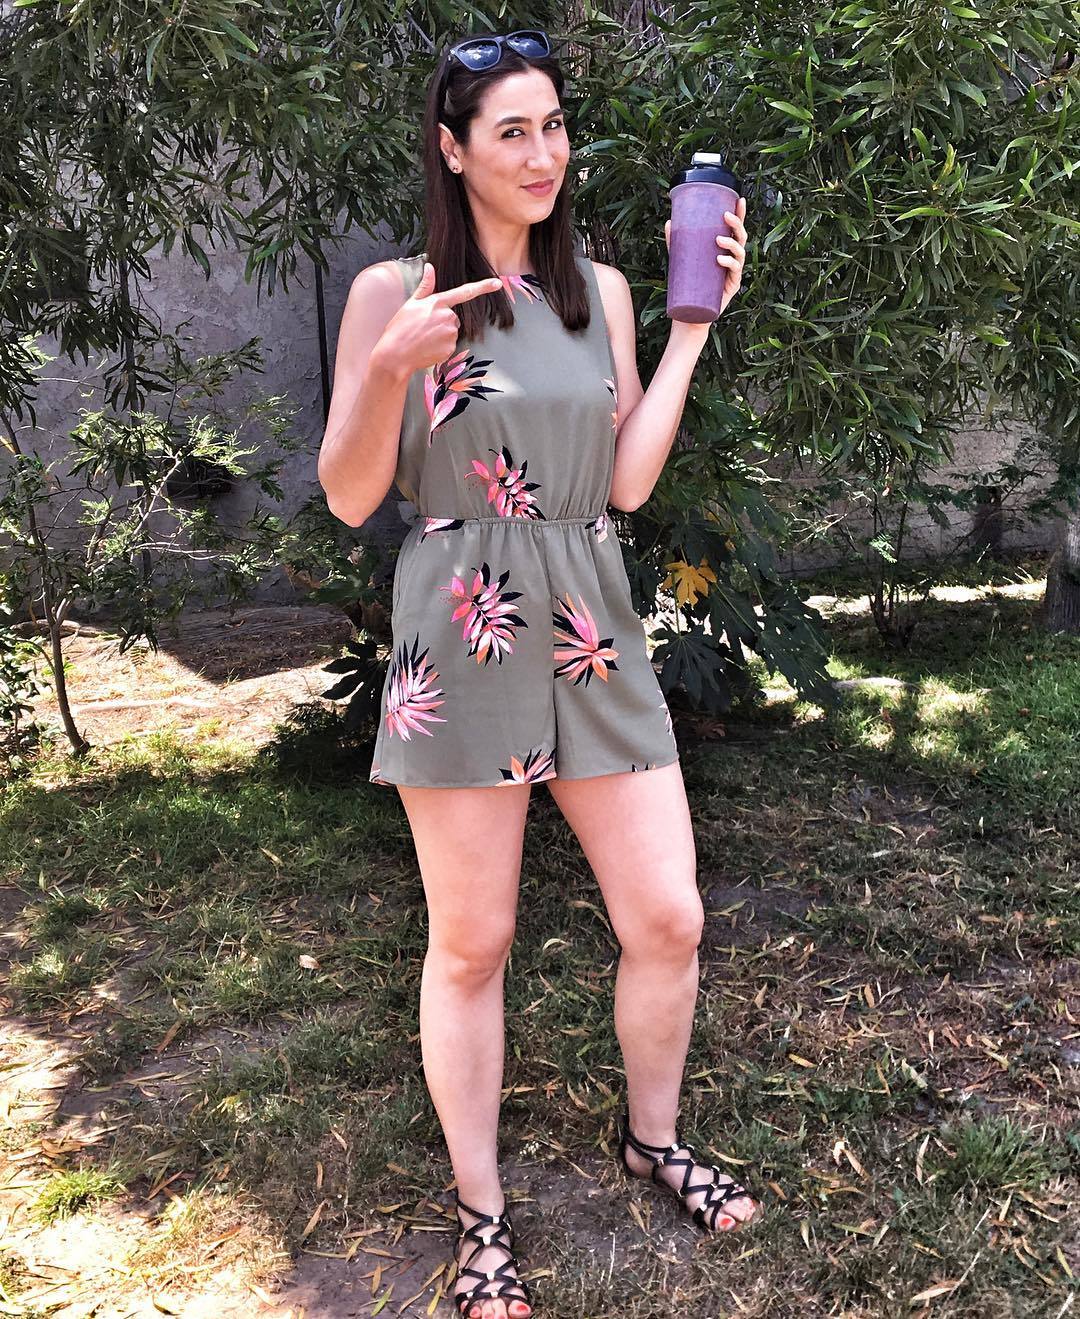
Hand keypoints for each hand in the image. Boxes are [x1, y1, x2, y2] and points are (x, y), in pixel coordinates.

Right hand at [375, 262, 502, 376]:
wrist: (395, 355)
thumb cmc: (400, 328)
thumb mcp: (410, 303)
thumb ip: (425, 286)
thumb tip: (430, 267)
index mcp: (437, 302)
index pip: (465, 292)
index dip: (483, 287)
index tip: (498, 283)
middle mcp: (447, 316)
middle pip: (453, 317)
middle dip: (442, 322)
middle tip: (423, 328)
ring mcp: (450, 333)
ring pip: (452, 332)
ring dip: (441, 335)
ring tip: (424, 338)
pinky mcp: (450, 348)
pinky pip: (450, 346)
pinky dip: (441, 347)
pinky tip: (427, 348)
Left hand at [664, 195, 748, 316]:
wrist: (692, 314)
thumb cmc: (690, 285)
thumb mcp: (682, 261)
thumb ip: (677, 243)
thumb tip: (669, 222)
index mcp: (725, 251)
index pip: (735, 230)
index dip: (740, 214)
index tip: (739, 199)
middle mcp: (733, 260)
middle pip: (741, 238)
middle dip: (736, 224)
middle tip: (725, 215)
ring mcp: (734, 273)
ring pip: (740, 253)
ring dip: (731, 243)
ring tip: (717, 240)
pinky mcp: (732, 286)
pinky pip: (735, 272)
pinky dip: (729, 263)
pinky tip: (719, 260)